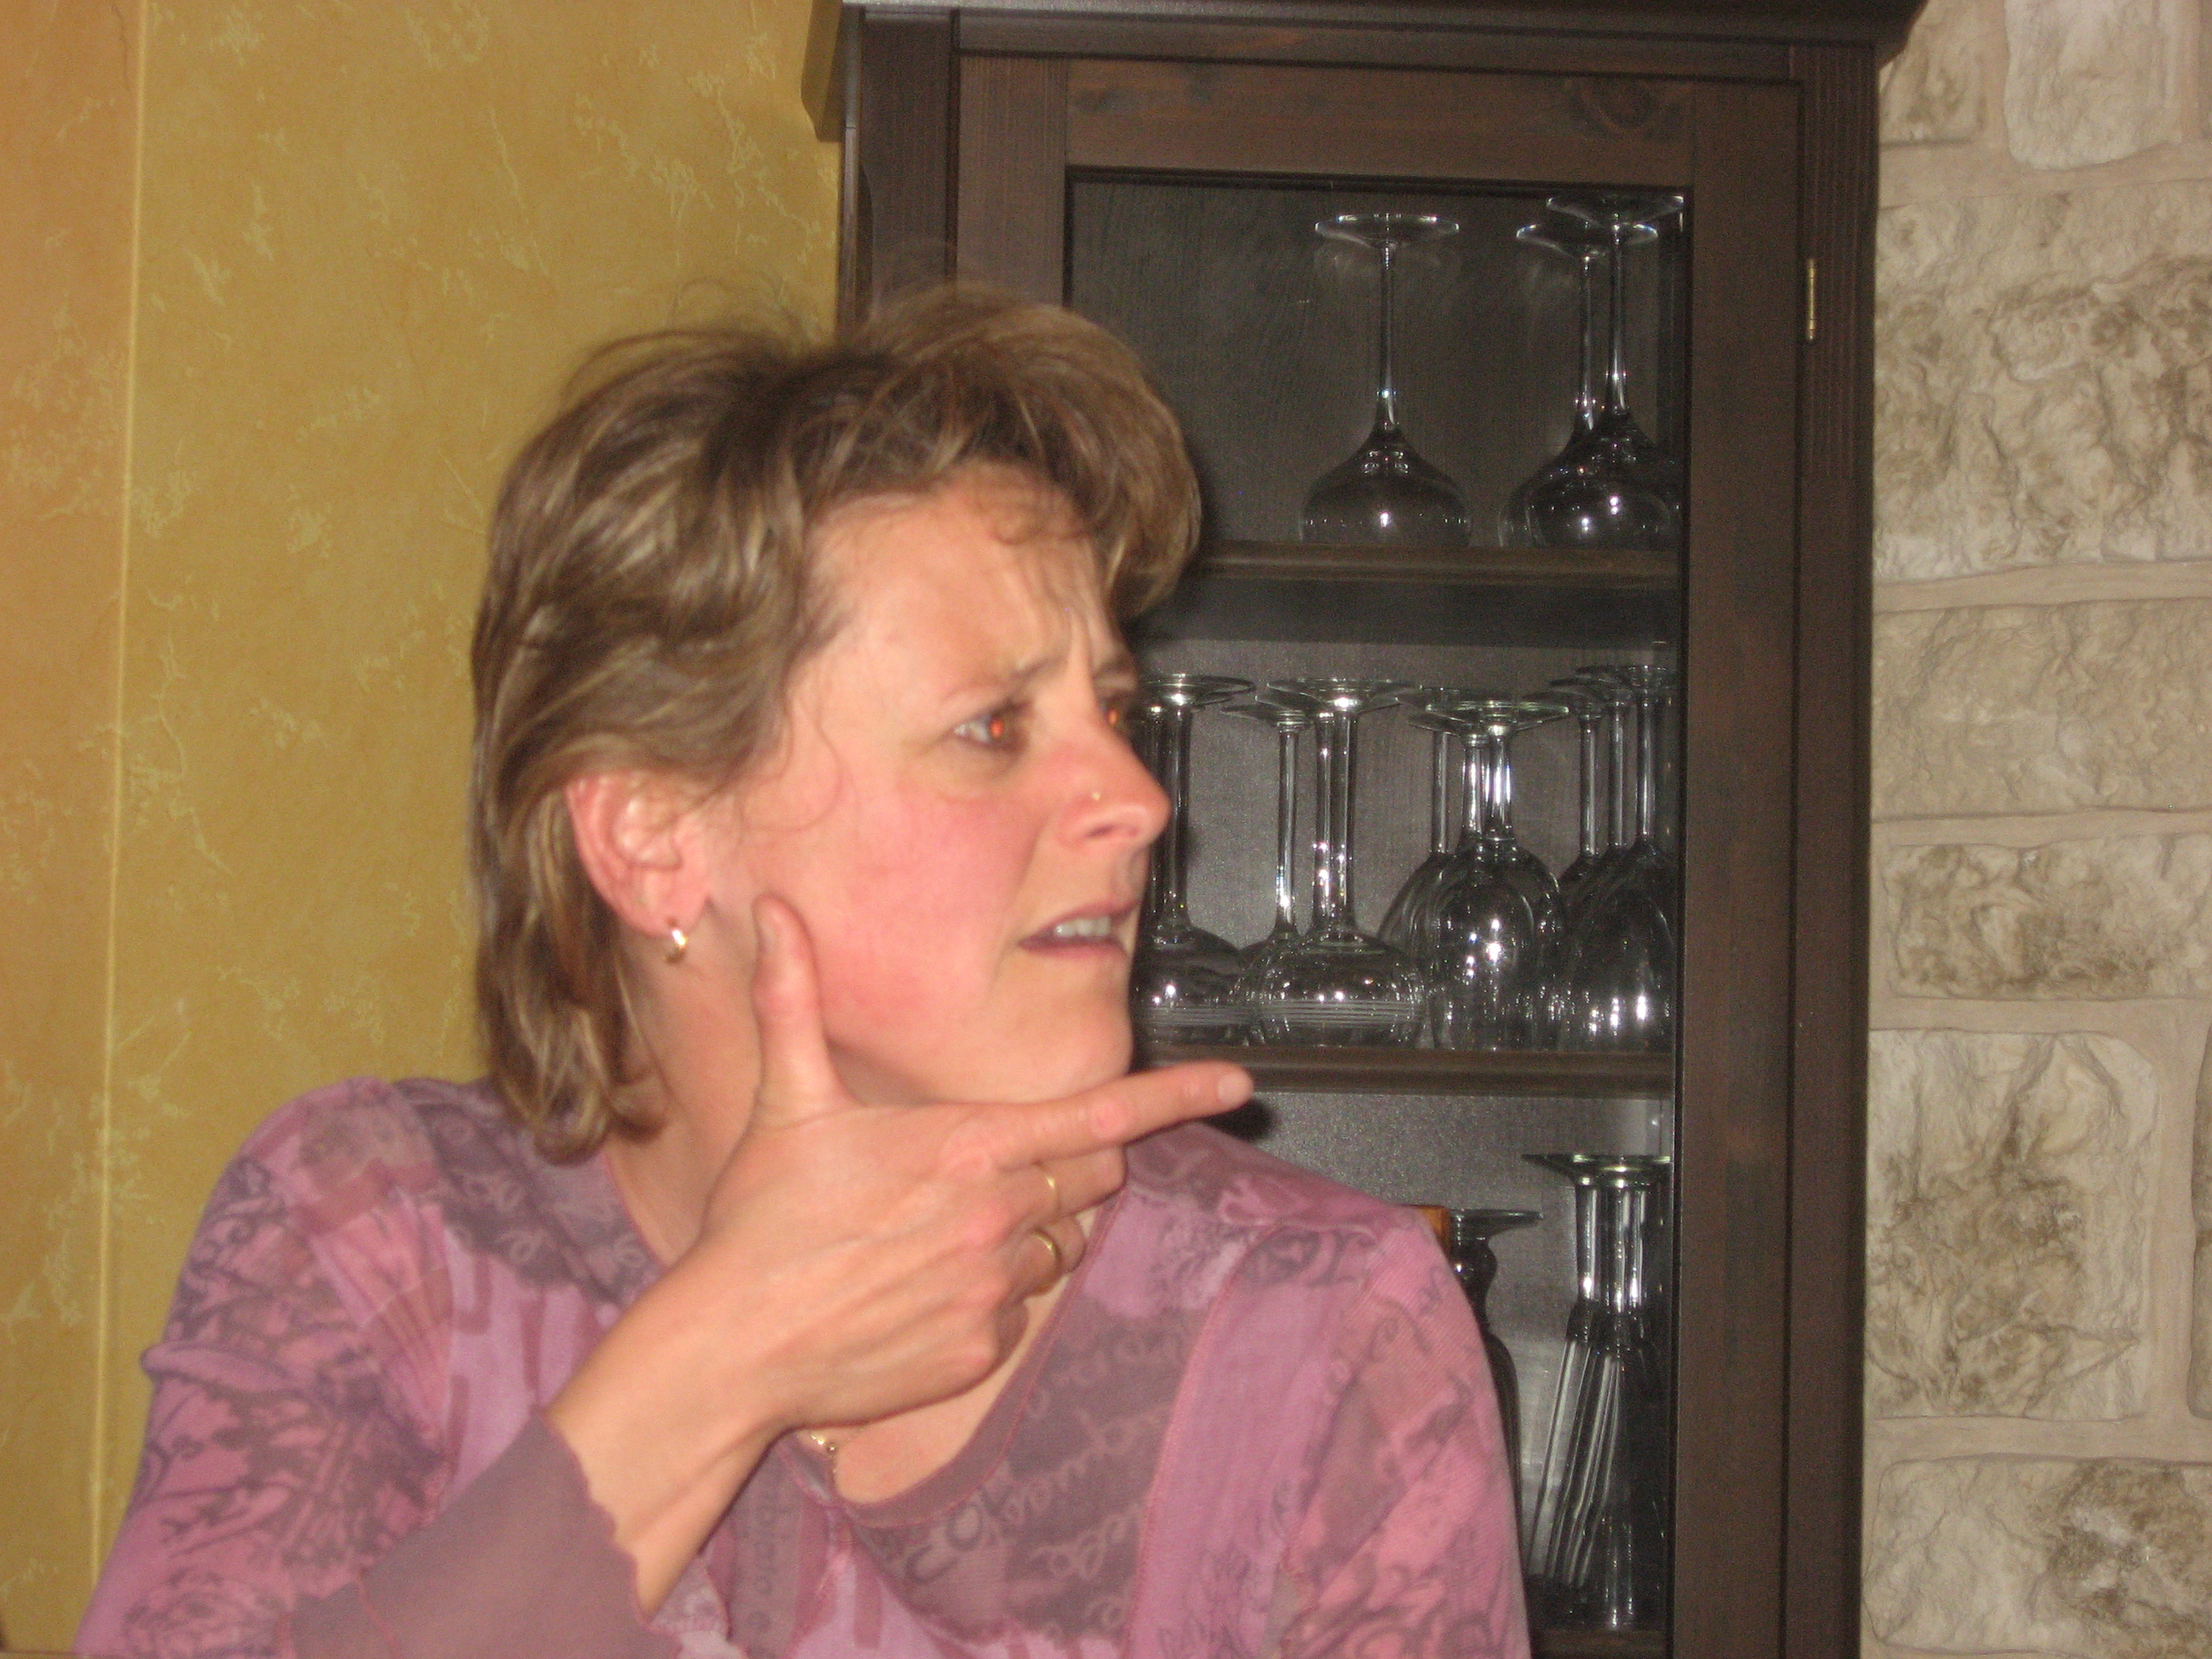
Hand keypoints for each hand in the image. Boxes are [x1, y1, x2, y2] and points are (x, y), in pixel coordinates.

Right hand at [691, 893, 1250, 1435]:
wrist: (732, 1345)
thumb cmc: (760, 1221)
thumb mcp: (788, 1101)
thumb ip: (793, 998)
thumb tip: (773, 910)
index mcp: (969, 1147)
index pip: (1101, 1113)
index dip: (1178, 1097)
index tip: (1238, 1085)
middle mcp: (998, 1218)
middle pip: (1091, 1178)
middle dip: (1074, 1164)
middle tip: (1002, 1165)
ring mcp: (993, 1291)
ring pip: (1054, 1250)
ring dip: (1021, 1234)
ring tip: (931, 1235)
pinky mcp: (979, 1353)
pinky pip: (1015, 1314)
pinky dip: (985, 1297)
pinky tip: (918, 1290)